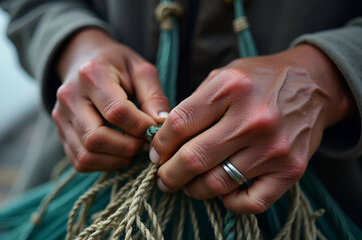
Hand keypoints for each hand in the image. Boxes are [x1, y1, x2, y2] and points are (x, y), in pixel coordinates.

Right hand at [52, 28, 169, 171]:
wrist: (82, 59)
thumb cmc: (116, 65)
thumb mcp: (140, 70)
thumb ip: (154, 95)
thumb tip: (161, 124)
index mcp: (91, 75)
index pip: (116, 112)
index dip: (140, 127)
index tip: (155, 130)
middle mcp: (69, 97)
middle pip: (95, 138)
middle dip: (127, 148)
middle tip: (145, 144)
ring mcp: (60, 117)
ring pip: (85, 155)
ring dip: (116, 160)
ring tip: (133, 150)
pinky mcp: (60, 132)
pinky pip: (79, 161)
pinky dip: (103, 165)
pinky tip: (119, 153)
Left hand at [150, 44, 354, 212]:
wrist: (313, 84)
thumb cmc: (260, 79)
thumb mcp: (223, 76)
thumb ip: (193, 105)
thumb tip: (164, 140)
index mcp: (230, 88)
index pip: (179, 125)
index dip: (160, 144)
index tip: (156, 153)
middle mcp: (253, 119)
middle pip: (193, 159)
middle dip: (169, 174)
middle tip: (163, 177)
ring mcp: (274, 147)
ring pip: (217, 184)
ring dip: (194, 189)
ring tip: (188, 184)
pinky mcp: (291, 169)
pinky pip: (250, 203)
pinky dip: (229, 202)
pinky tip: (223, 191)